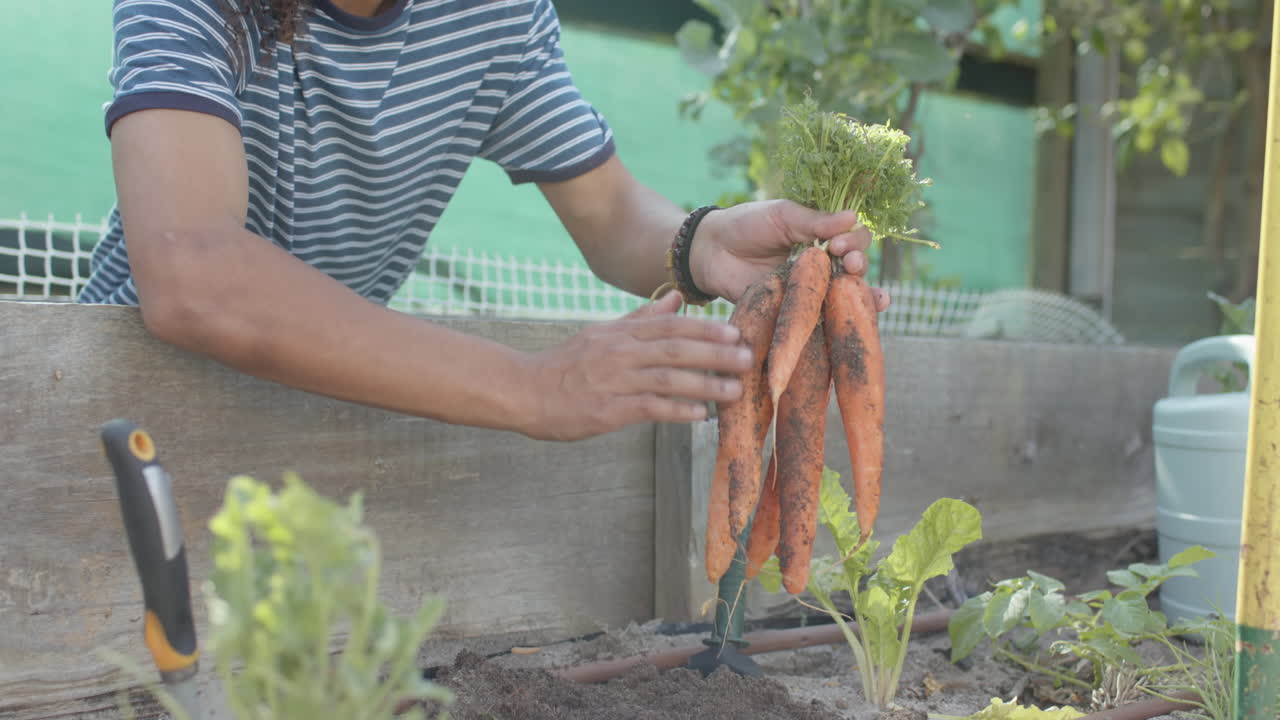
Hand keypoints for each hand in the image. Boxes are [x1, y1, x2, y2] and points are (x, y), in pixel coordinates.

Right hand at [519, 290, 753, 440]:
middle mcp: (621, 353)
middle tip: (747, 357)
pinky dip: (677, 411)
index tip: (735, 331)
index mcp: (621, 333)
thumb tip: (677, 298)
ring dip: (705, 384)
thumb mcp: (602, 333)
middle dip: (715, 352)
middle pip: (676, 348)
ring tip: (736, 390)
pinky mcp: (608, 410)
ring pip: (668, 378)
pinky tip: (700, 415)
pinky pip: (649, 408)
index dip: (705, 327)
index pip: (670, 325)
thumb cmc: (567, 365)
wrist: (525, 391)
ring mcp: (615, 381)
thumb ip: (641, 317)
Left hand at [688, 200, 891, 309]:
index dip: (854, 243)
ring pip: (844, 296)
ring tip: (878, 299)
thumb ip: (814, 221)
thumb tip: (852, 217)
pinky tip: (863, 322)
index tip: (838, 244)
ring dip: (865, 298)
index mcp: (821, 238)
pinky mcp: (794, 311)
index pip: (853, 239)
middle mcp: (821, 265)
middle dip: (860, 268)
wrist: (710, 252)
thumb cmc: (746, 225)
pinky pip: (819, 318)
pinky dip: (839, 322)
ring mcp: (809, 290)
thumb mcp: (782, 216)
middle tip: (851, 265)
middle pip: (855, 270)